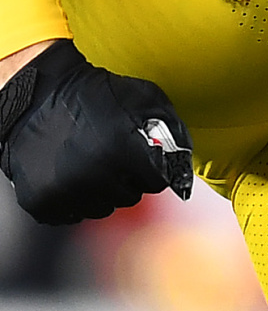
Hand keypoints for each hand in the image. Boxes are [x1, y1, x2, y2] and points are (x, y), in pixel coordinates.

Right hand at [0, 41, 192, 223]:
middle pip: (132, 197)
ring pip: (103, 209)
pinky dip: (78, 200)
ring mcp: (65, 192)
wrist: (40, 98)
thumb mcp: (145, 97)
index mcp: (123, 150)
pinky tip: (75, 175)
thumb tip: (184, 158)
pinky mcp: (42, 203)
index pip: (158, 182)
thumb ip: (170, 127)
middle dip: (131, 179)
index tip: (148, 162)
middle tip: (118, 158)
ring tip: (96, 163)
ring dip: (105, 191)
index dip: (156, 170)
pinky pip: (74, 215)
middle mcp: (94, 176)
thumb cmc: (96, 95)